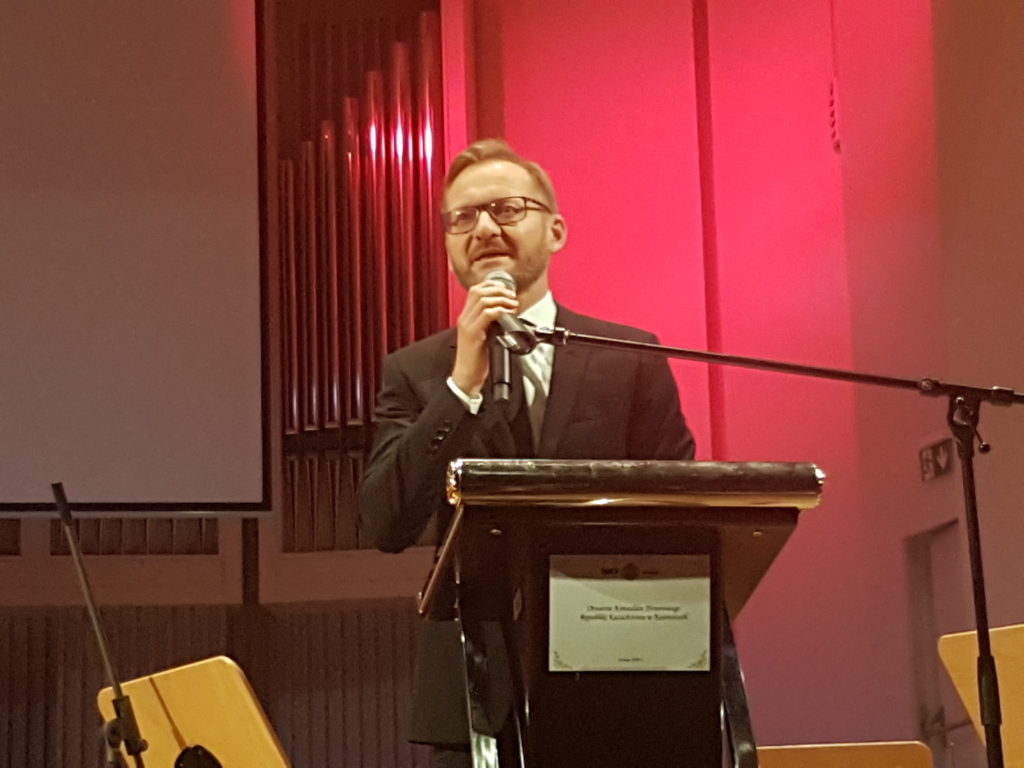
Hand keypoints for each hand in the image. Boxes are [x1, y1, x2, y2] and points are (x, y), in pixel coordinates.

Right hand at [450, 279, 517, 395]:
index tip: (505, 288)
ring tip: (512, 305)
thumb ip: (489, 324)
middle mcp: (464, 318)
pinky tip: (507, 314)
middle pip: (478, 292)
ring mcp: (467, 325)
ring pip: (483, 301)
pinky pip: (486, 315)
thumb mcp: (483, 336)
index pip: (475, 291)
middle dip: (498, 290)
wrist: (466, 376)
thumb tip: (505, 313)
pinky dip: (499, 311)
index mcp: (466, 317)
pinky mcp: (473, 334)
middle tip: (511, 296)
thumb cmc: (476, 359)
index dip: (491, 285)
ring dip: (501, 300)